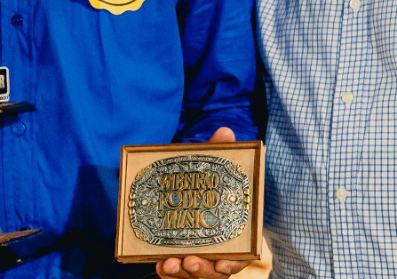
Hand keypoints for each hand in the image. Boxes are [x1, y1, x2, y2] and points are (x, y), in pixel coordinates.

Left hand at [155, 127, 252, 278]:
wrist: (188, 193)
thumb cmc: (207, 185)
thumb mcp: (212, 169)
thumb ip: (219, 153)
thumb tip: (225, 131)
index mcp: (232, 237)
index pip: (237, 257)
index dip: (232, 263)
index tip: (224, 263)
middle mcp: (217, 254)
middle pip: (213, 272)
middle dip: (202, 270)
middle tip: (191, 261)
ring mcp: (197, 260)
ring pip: (191, 274)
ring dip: (181, 272)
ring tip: (169, 263)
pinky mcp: (177, 261)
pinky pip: (173, 272)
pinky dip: (166, 270)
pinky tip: (159, 263)